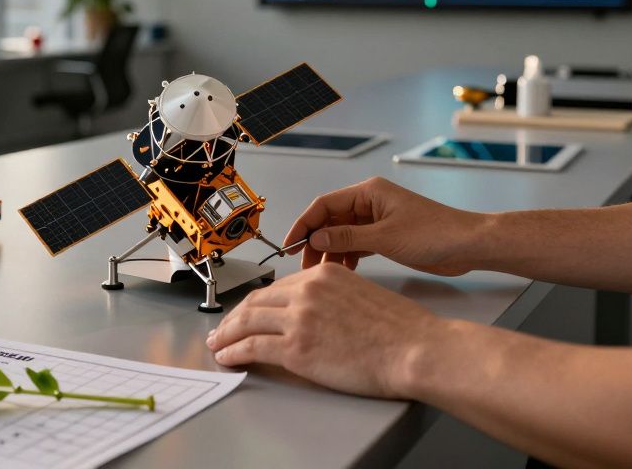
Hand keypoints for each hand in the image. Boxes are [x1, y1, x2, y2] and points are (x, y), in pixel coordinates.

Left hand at [206, 264, 442, 397]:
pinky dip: (233, 352)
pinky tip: (227, 357)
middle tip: (223, 328)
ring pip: (247, 322)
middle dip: (234, 317)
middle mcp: (306, 290)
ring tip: (217, 344)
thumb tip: (314, 314)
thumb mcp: (362, 295)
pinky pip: (252, 347)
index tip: (247, 313)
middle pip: (256, 302)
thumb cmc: (401, 330)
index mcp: (323, 274)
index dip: (256, 303)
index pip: (277, 288)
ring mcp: (299, 317)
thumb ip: (332, 298)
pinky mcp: (296, 347)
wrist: (414, 348)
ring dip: (226, 334)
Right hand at [284, 177, 490, 275]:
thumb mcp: (385, 238)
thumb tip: (315, 239)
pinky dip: (348, 257)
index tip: (289, 244)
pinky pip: (357, 244)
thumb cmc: (434, 234)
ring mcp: (378, 219)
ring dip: (331, 252)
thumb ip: (346, 239)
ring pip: (342, 234)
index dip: (304, 224)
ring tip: (322, 273)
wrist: (469, 245)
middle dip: (315, 241)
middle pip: (330, 220)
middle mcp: (370, 203)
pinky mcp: (386, 236)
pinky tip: (345, 272)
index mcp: (368, 193)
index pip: (324, 205)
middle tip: (304, 265)